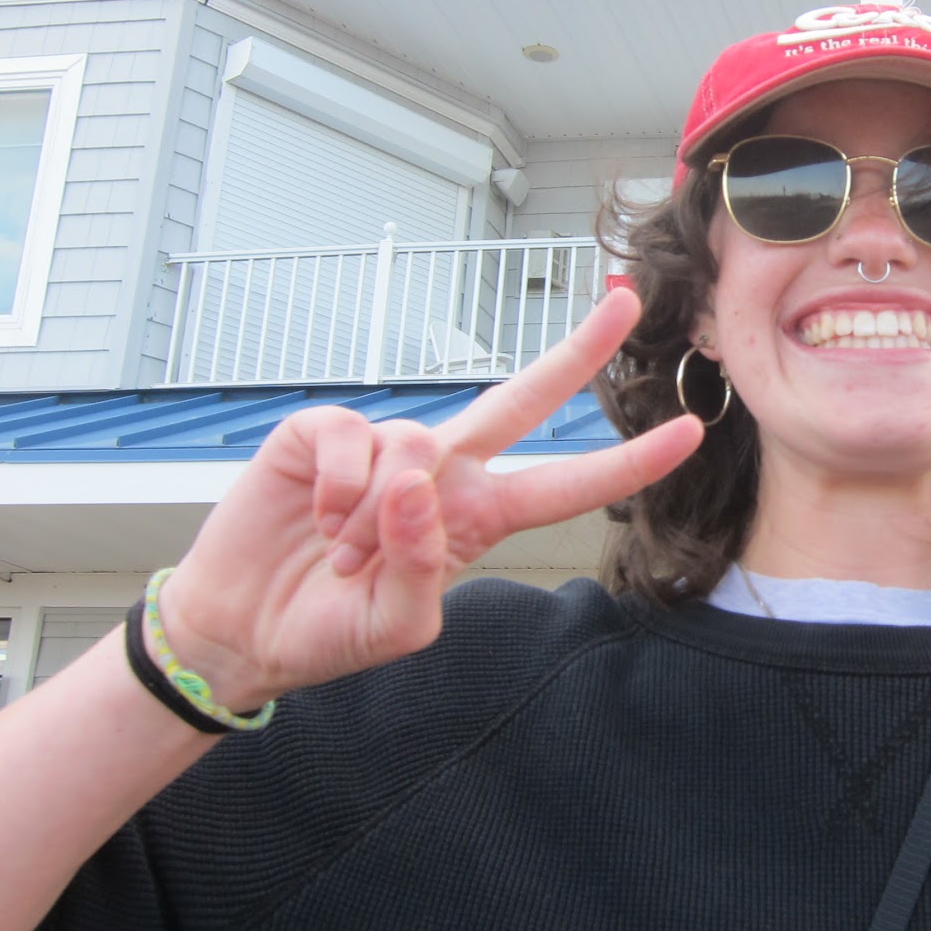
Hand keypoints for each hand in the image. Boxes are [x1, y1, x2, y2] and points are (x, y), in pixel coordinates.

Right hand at [156, 289, 701, 710]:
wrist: (241, 626)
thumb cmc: (329, 627)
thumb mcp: (395, 628)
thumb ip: (423, 571)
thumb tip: (421, 483)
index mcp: (479, 516)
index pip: (567, 483)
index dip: (628, 462)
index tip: (689, 431)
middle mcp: (445, 470)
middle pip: (524, 397)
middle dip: (578, 350)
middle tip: (627, 301)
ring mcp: (386, 446)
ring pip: (417, 448)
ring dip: (376, 516)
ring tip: (343, 551)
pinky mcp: (324, 432)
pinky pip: (354, 439)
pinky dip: (337, 488)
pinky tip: (317, 516)